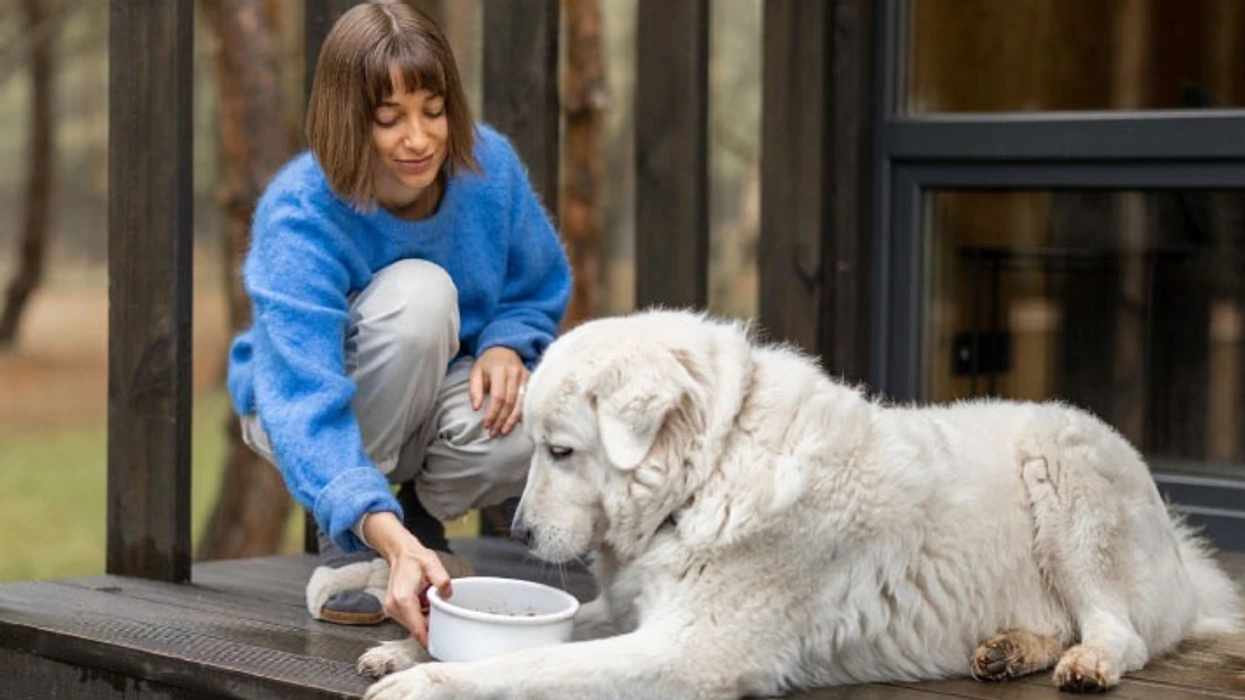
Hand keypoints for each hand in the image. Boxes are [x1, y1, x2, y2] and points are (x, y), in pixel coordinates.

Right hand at [363, 513, 451, 644]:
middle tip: (443, 616)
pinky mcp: (393, 609)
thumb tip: (447, 595)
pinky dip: (419, 615)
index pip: (416, 629)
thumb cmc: (415, 559)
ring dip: (424, 620)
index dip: (429, 639)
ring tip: (431, 603)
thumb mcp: (432, 564)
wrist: (401, 553)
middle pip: (415, 629)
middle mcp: (394, 607)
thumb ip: (441, 580)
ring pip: (412, 626)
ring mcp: (391, 609)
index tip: (440, 646)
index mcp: (403, 599)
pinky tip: (424, 602)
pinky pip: (409, 619)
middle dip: (430, 627)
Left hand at [468, 346, 529, 436]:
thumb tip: (476, 408)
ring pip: (521, 403)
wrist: (504, 348)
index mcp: (499, 370)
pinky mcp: (531, 380)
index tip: (486, 425)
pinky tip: (517, 423)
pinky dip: (522, 412)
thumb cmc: (488, 364)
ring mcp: (525, 376)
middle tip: (494, 432)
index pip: (498, 397)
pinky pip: (528, 399)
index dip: (493, 413)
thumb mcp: (476, 372)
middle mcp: (515, 373)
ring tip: (504, 431)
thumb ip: (474, 390)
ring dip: (512, 420)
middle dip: (501, 419)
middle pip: (510, 402)